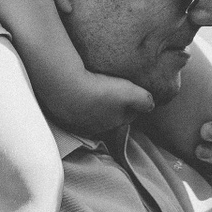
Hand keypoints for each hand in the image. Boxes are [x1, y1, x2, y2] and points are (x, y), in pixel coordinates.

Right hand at [36, 65, 153, 136]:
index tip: (132, 88)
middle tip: (114, 86)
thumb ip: (144, 100)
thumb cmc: (99, 90)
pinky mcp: (60, 112)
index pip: (129, 115)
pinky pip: (73, 105)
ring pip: (91, 111)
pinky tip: (78, 86)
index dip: (133, 102)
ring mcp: (75, 122)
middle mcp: (94, 128)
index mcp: (112, 124)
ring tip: (96, 84)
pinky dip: (77, 98)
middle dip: (114, 103)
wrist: (64, 85)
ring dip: (95, 100)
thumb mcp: (129, 93)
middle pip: (110, 114)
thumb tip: (151, 104)